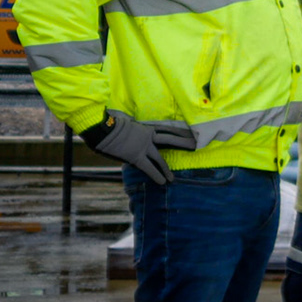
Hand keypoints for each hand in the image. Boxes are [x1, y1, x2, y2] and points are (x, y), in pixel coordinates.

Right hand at [80, 109, 196, 184]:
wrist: (104, 128)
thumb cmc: (111, 122)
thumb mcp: (126, 120)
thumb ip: (132, 123)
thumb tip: (129, 121)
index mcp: (147, 127)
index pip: (167, 129)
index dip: (179, 131)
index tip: (190, 133)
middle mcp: (149, 136)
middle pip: (170, 139)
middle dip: (184, 143)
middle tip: (196, 145)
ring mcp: (144, 147)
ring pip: (160, 158)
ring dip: (166, 168)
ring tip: (173, 178)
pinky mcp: (137, 156)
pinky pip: (148, 167)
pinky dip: (156, 175)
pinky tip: (163, 182)